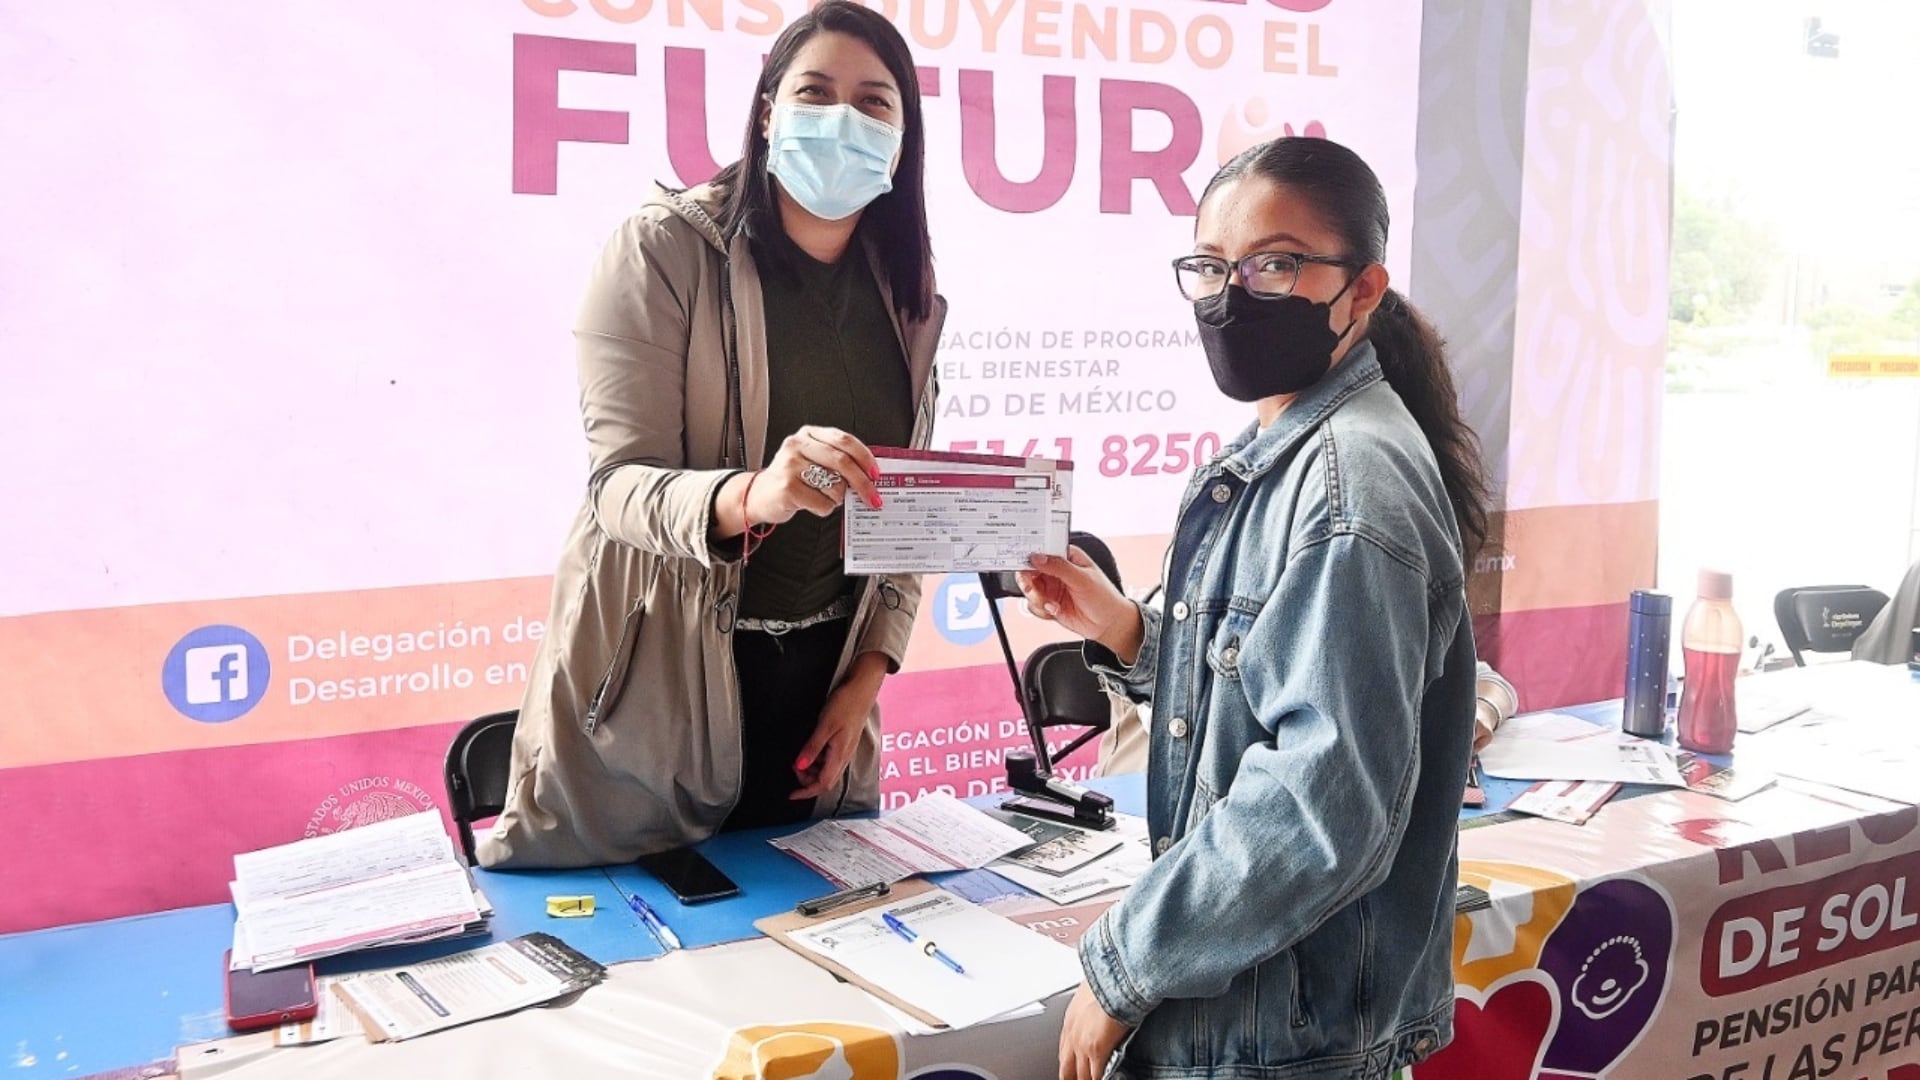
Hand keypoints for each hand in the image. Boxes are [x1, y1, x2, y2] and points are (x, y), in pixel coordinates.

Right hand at [752, 426, 884, 526]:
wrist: (760, 496)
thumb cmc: (792, 479)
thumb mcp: (812, 459)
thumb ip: (837, 460)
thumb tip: (870, 474)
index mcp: (809, 434)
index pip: (844, 440)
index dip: (864, 457)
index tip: (876, 474)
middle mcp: (797, 445)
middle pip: (842, 462)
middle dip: (863, 483)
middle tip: (873, 497)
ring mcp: (790, 466)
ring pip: (835, 486)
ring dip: (837, 498)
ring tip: (825, 497)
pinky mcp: (787, 488)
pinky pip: (822, 503)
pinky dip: (824, 508)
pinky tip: (812, 504)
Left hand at [791, 653, 886, 799]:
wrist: (862, 689)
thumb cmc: (846, 704)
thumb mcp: (825, 726)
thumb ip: (812, 748)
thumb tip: (799, 766)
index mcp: (840, 755)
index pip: (823, 784)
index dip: (806, 792)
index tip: (792, 794)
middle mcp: (844, 756)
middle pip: (825, 780)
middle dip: (807, 780)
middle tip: (793, 766)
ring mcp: (845, 750)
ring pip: (827, 770)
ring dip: (812, 769)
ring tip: (800, 756)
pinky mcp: (844, 742)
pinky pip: (830, 759)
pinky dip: (817, 758)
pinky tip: (811, 748)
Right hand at [1017, 547, 1142, 662]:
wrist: (1108, 624)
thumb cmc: (1103, 597)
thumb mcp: (1082, 578)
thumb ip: (1059, 567)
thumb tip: (1037, 557)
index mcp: (1066, 557)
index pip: (1042, 550)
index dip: (1030, 554)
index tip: (1022, 562)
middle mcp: (1056, 571)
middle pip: (1029, 570)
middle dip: (1027, 581)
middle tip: (1030, 587)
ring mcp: (1051, 588)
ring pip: (1029, 589)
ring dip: (1036, 599)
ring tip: (1050, 604)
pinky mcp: (1049, 603)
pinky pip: (1034, 605)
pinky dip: (1041, 610)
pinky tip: (1055, 610)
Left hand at [1058, 981, 1128, 1079]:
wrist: (1115, 982)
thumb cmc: (1108, 982)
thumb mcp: (1091, 993)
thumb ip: (1090, 1005)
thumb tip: (1099, 1003)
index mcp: (1070, 1020)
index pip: (1064, 1049)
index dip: (1067, 1062)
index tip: (1069, 1069)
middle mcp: (1072, 1034)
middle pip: (1066, 1066)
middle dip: (1069, 1077)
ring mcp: (1082, 1045)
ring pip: (1080, 1074)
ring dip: (1084, 1079)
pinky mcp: (1096, 1051)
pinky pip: (1096, 1075)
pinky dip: (1098, 1079)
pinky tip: (1101, 1079)